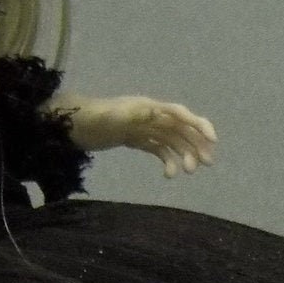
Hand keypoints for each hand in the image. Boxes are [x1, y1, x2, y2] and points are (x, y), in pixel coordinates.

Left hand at [55, 92, 216, 175]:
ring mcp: (143, 128)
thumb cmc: (90, 118)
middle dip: (195, 144)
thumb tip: (155, 110)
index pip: (179, 113)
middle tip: (203, 165)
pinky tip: (168, 175)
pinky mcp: (136, 139)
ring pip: (173, 141)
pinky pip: (159, 150)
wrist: (70, 125)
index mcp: (147, 107)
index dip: (198, 124)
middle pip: (181, 129)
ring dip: (183, 155)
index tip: (213, 140)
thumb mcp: (110, 117)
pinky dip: (168, 161)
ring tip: (185, 172)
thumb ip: (132, 114)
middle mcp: (149, 116)